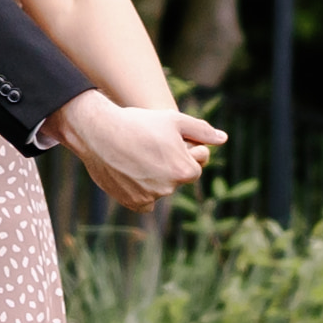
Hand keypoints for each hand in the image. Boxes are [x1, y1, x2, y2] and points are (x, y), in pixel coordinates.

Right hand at [51, 88, 223, 208]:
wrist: (99, 132)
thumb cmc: (139, 122)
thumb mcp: (174, 119)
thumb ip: (202, 131)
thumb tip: (223, 139)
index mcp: (185, 170)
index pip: (197, 163)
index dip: (186, 148)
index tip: (168, 138)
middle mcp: (170, 188)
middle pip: (179, 176)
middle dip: (172, 163)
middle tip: (152, 145)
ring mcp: (150, 197)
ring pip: (162, 187)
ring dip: (156, 175)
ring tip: (138, 155)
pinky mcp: (133, 203)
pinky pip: (146, 201)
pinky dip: (143, 190)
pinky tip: (133, 171)